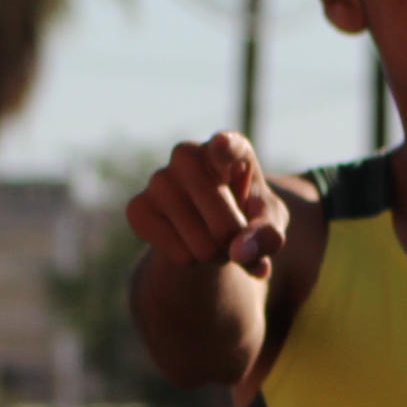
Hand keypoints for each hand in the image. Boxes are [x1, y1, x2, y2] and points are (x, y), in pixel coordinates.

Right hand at [128, 132, 290, 278]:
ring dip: (216, 256)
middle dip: (237, 246)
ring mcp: (158, 179)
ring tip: (213, 238)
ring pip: (203, 247)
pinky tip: (188, 241)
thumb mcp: (270, 221)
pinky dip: (192, 261)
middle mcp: (188, 154)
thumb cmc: (246, 213)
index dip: (225, 148)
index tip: (221, 145)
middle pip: (226, 227)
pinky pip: (180, 256)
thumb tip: (240, 252)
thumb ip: (268, 233)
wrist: (208, 224)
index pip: (227, 146)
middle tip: (234, 236)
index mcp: (228, 148)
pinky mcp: (137, 208)